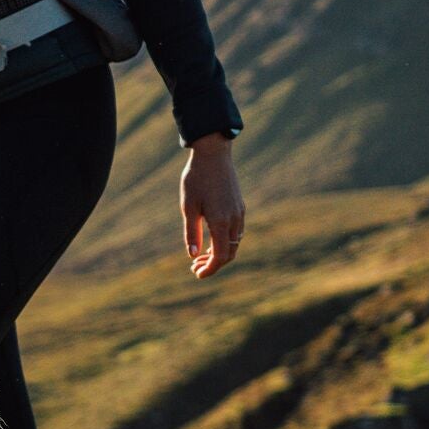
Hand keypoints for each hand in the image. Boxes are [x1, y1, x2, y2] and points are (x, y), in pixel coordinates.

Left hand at [180, 132, 245, 278]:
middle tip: (194, 267)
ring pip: (234, 243)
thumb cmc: (196, 179)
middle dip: (213, 264)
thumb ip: (191, 233)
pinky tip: (210, 240)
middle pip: (229, 253)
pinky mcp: (239, 205)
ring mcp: (239, 212)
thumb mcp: (188, 207)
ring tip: (199, 256)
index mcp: (220, 221)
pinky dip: (225, 242)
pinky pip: (236, 231)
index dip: (210, 269)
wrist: (213, 154)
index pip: (220, 256)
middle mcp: (234, 219)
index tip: (197, 274)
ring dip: (219, 253)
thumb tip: (193, 255)